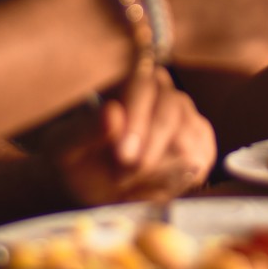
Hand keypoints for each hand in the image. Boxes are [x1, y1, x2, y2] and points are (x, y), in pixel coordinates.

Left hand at [48, 68, 215, 205]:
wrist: (93, 186)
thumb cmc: (77, 159)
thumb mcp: (66, 148)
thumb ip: (85, 131)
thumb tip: (112, 112)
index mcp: (132, 81)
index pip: (143, 86)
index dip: (136, 120)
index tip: (123, 154)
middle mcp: (165, 93)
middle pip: (171, 111)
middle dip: (148, 148)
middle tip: (124, 177)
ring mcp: (188, 119)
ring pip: (187, 139)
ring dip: (158, 168)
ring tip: (128, 184)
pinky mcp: (201, 146)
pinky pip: (198, 161)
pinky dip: (174, 180)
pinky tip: (149, 187)